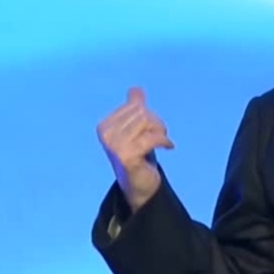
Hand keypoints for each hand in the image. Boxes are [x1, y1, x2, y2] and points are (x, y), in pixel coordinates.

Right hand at [97, 87, 174, 212]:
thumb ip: (135, 108)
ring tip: (163, 142)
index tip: (154, 128)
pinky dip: (164, 141)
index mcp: (105, 125)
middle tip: (160, 136)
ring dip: (161, 132)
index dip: (149, 114)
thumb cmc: (137, 154)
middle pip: (142, 113)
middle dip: (156, 123)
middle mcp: (106, 134)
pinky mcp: (127, 156)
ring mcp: (114, 146)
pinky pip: (152, 138)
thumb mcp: (136, 128)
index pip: (135, 106)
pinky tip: (169, 147)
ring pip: (147, 122)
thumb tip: (136, 88)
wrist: (138, 185)